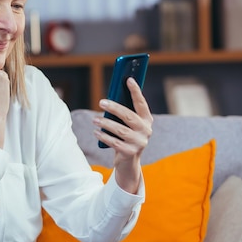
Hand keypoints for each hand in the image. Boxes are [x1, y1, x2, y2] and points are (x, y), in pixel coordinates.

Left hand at [93, 77, 152, 192]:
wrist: (128, 162)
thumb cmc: (125, 137)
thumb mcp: (127, 125)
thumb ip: (123, 113)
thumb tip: (109, 99)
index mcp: (147, 120)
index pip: (141, 103)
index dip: (136, 91)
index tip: (128, 79)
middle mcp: (146, 131)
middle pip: (129, 116)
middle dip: (114, 108)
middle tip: (101, 102)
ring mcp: (139, 143)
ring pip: (120, 130)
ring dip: (105, 123)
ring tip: (94, 119)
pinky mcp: (130, 153)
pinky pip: (114, 142)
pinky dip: (103, 136)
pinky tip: (96, 132)